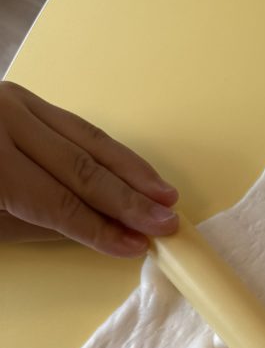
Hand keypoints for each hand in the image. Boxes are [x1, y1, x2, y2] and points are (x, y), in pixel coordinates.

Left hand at [0, 81, 177, 255]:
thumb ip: (47, 224)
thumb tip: (109, 233)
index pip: (58, 203)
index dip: (100, 229)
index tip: (136, 247)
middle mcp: (3, 121)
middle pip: (80, 169)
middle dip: (128, 201)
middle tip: (166, 224)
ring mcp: (15, 103)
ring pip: (89, 141)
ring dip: (134, 173)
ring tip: (167, 198)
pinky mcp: (25, 99)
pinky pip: (79, 128)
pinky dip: (114, 154)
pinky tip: (140, 174)